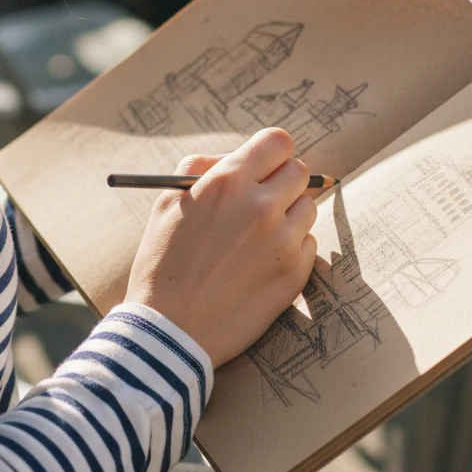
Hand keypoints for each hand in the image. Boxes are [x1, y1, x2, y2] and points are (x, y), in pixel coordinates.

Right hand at [125, 129, 317, 368]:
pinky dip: (291, 248)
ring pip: (308, 208)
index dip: (272, 153)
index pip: (277, 142)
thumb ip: (204, 167)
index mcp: (228, 181)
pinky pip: (308, 244)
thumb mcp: (169, 201)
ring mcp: (281, 241)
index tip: (265, 165)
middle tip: (263, 200)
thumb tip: (238, 158)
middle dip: (282, 182)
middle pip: (299, 172)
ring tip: (257, 237)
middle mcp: (260, 206)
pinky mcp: (294, 274)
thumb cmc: (163, 261)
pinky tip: (260, 263)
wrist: (169, 329)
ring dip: (289, 215)